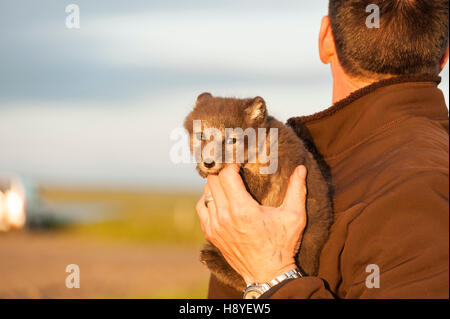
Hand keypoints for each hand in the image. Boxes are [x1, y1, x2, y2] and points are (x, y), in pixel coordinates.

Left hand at [196, 164, 307, 284]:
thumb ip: (297, 190)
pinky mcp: (211, 233)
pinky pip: (201, 207)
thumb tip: (301, 168)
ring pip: (206, 192)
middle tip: (233, 166)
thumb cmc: (282, 245)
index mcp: (243, 209)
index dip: (231, 162)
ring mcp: (215, 226)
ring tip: (228, 180)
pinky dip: (207, 199)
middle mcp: (224, 216)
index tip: (240, 160)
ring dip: (215, 183)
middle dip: (222, 169)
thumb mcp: (294, 217)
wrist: (268, 274)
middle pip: (213, 180)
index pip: (225, 174)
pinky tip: (220, 198)